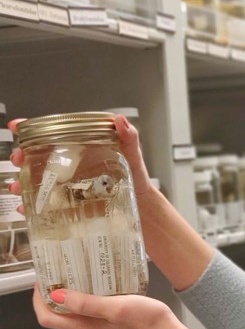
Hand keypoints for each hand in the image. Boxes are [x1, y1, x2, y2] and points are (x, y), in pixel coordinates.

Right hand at [8, 115, 154, 207]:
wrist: (142, 208)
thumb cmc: (136, 180)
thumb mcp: (133, 157)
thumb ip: (129, 138)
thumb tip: (120, 119)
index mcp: (83, 149)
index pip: (54, 134)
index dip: (32, 128)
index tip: (17, 126)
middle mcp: (71, 166)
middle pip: (38, 156)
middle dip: (22, 156)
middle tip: (18, 158)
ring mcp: (68, 185)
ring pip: (36, 180)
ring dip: (22, 182)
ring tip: (18, 187)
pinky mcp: (69, 205)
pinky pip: (44, 205)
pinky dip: (31, 207)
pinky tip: (25, 209)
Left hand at [33, 286, 194, 328]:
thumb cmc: (149, 323)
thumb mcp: (118, 307)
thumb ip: (87, 303)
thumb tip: (55, 296)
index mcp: (89, 328)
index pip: (48, 318)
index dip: (39, 301)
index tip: (41, 282)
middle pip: (63, 318)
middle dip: (57, 297)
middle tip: (62, 275)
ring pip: (82, 318)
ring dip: (78, 300)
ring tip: (87, 278)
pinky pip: (99, 320)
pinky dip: (96, 306)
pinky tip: (110, 294)